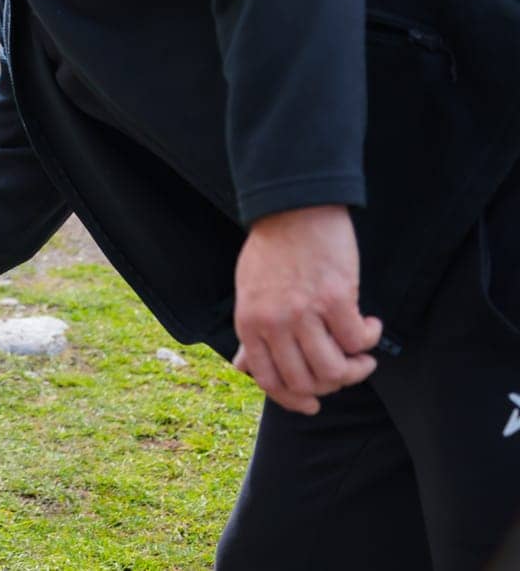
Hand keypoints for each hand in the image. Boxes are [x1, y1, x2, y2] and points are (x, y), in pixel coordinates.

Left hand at [233, 205, 382, 414]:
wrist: (292, 208)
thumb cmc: (271, 250)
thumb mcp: (249, 293)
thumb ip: (252, 333)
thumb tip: (244, 368)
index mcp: (249, 323)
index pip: (270, 380)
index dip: (294, 400)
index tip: (314, 406)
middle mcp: (274, 323)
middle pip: (308, 381)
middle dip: (332, 385)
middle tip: (346, 370)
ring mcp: (304, 312)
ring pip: (336, 369)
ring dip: (357, 369)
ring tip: (363, 355)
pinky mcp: (336, 298)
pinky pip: (359, 340)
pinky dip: (370, 338)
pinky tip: (370, 324)